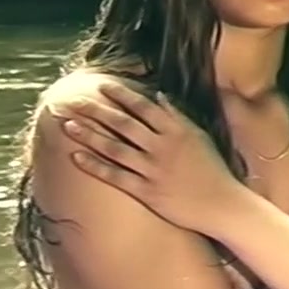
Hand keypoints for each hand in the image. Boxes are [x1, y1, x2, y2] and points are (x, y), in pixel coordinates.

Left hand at [54, 81, 243, 232]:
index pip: (143, 107)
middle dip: (96, 110)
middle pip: (123, 123)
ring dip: (89, 135)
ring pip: (114, 148)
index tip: (101, 85)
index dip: (121, 95)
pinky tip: (75, 156)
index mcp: (176, 130)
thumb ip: (177, 116)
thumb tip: (158, 96)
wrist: (221, 203)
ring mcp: (153, 169)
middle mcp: (162, 146)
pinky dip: (95, 166)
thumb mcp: (199, 135)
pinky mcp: (147, 192)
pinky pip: (115, 176)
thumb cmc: (213, 168)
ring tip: (67, 125)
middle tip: (73, 101)